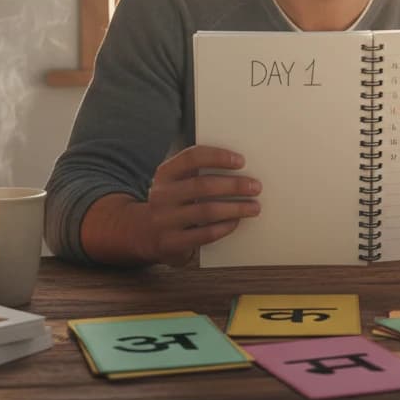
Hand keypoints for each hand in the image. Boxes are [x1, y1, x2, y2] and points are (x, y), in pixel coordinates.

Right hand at [133, 145, 261, 264]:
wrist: (143, 233)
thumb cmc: (172, 202)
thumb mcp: (176, 182)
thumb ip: (199, 173)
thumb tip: (240, 169)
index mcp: (165, 173)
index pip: (191, 158)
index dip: (218, 157)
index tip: (241, 161)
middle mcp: (162, 195)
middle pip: (202, 185)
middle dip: (234, 185)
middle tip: (256, 186)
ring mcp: (164, 220)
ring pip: (206, 211)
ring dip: (235, 208)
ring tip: (254, 207)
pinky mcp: (171, 242)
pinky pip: (204, 234)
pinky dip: (224, 227)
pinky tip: (236, 222)